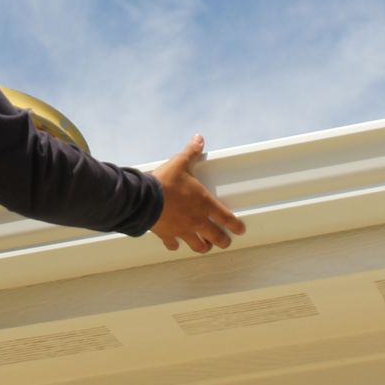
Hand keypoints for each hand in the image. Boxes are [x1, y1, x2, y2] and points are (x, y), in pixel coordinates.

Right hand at [149, 135, 245, 253]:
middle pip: (216, 237)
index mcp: (205, 204)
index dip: (236, 226)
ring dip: (203, 246)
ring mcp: (183, 230)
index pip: (227, 218)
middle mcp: (197, 220)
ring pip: (198, 245)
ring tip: (205, 246)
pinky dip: (175, 245)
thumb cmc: (165, 183)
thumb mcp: (180, 163)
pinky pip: (173, 244)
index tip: (240, 229)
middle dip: (222, 241)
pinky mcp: (168, 235)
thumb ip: (191, 152)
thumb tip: (198, 138)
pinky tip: (175, 244)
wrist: (145, 199)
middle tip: (224, 241)